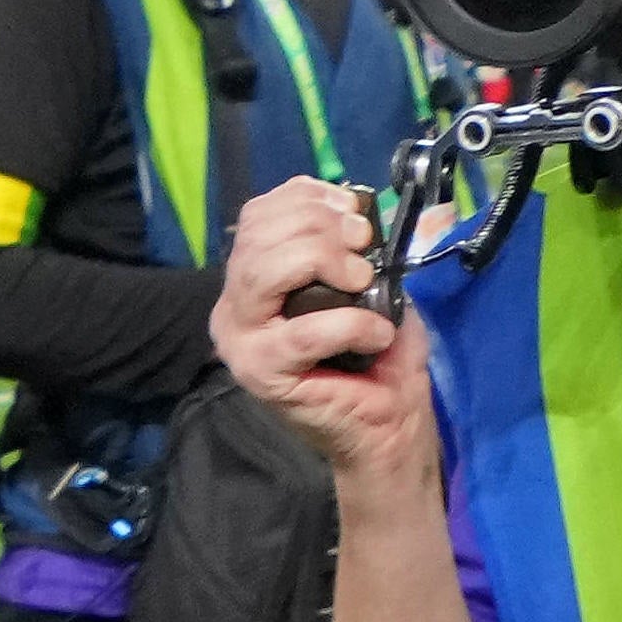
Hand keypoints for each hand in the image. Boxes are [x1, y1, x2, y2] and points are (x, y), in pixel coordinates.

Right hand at [209, 174, 426, 487]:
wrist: (388, 422)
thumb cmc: (375, 351)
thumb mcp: (365, 283)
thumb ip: (346, 246)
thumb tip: (355, 213)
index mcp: (250, 278)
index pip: (258, 214)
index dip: (307, 198)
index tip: (353, 209)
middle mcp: (233, 306)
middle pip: (259, 235)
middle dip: (320, 227)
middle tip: (364, 245)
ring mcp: (240, 340)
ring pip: (264, 270)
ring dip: (325, 261)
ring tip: (363, 280)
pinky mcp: (259, 373)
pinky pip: (302, 332)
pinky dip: (350, 325)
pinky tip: (378, 334)